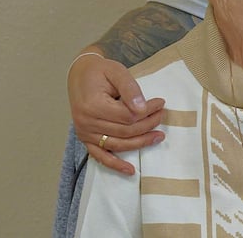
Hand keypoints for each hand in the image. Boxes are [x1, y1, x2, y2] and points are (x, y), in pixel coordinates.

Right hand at [68, 46, 165, 173]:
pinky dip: (115, 165)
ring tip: (158, 137)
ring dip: (140, 143)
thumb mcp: (117, 72)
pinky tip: (130, 170)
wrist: (81, 74)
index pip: (128, 115)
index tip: (160, 102)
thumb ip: (130, 88)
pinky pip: (100, 156)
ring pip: (118, 144)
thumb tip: (142, 108)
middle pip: (125, 131)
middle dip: (148, 124)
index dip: (148, 111)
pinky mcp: (86, 139)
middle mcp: (86, 123)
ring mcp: (85, 133)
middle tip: (162, 115)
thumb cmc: (100, 72)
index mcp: (93, 106)